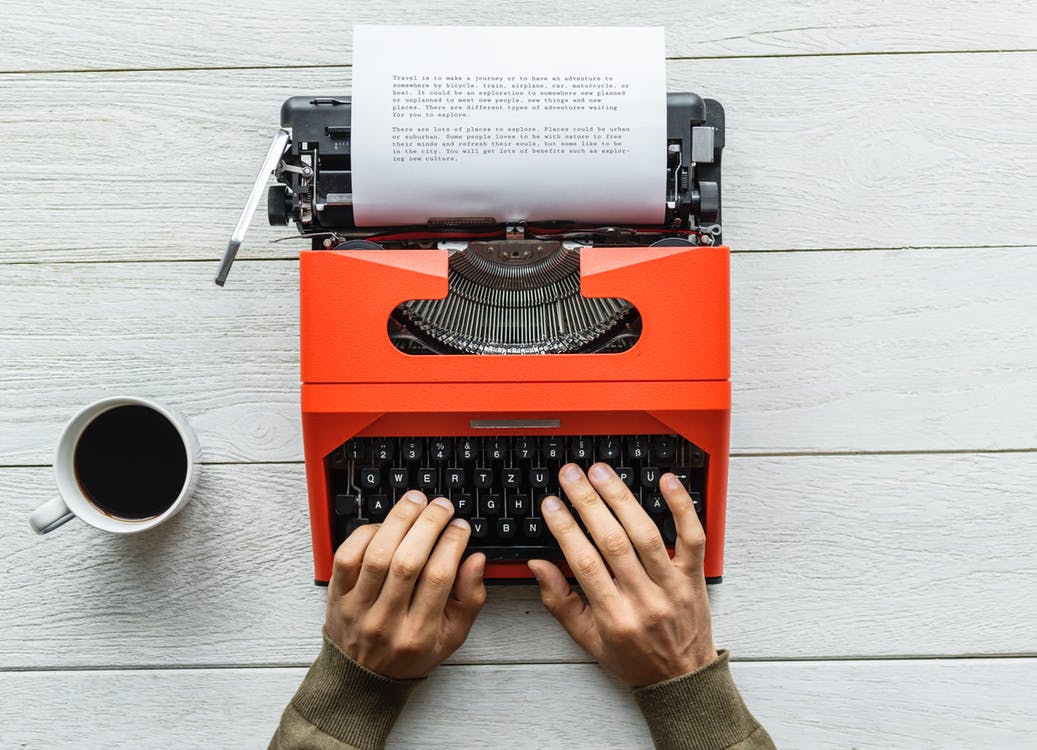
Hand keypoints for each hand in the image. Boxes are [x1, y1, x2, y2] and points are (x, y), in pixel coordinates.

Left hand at [326, 491, 486, 678]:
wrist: (362, 679)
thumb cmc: (410, 653)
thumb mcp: (452, 636)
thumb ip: (470, 599)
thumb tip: (476, 559)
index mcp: (419, 633)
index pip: (439, 578)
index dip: (452, 543)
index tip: (461, 526)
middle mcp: (386, 621)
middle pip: (407, 562)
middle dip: (428, 525)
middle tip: (441, 506)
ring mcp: (358, 608)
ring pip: (377, 555)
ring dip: (398, 521)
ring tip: (416, 502)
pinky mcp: (336, 596)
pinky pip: (346, 557)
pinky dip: (365, 534)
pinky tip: (384, 525)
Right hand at [528, 463, 717, 687]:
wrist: (682, 680)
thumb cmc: (633, 658)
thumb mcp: (587, 639)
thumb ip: (559, 601)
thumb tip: (537, 564)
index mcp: (615, 617)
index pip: (585, 564)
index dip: (565, 529)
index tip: (550, 504)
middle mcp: (645, 599)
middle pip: (614, 542)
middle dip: (588, 503)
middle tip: (571, 475)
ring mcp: (672, 585)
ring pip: (647, 534)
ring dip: (622, 498)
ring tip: (601, 473)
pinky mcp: (694, 576)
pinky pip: (692, 537)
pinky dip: (682, 506)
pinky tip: (666, 481)